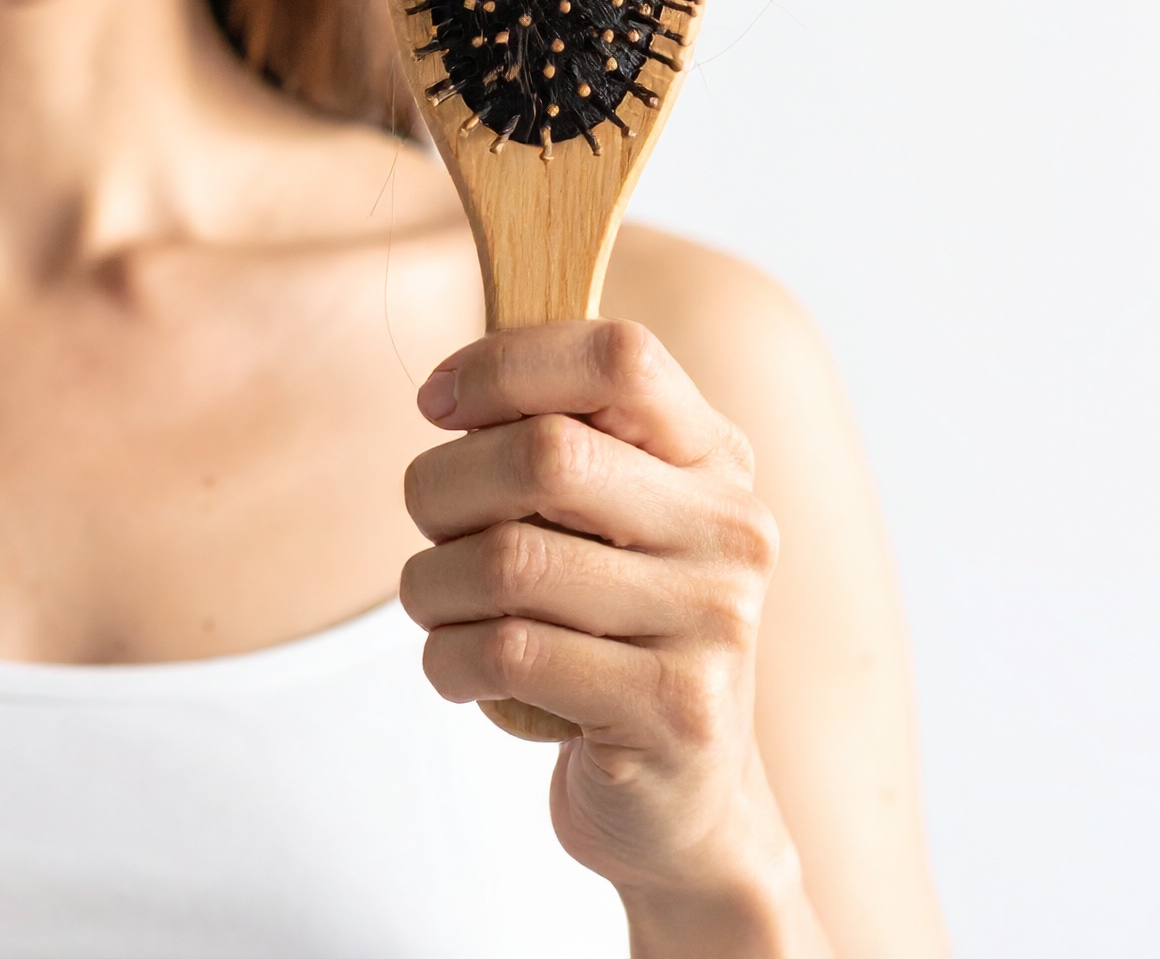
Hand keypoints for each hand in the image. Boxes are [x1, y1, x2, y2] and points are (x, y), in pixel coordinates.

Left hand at [400, 321, 821, 946]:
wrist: (683, 805)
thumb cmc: (608, 634)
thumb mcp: (603, 521)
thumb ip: (551, 439)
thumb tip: (450, 388)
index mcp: (714, 459)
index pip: (618, 355)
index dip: (503, 365)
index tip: (437, 404)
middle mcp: (730, 532)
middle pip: (540, 455)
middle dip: (440, 487)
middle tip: (430, 532)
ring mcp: (713, 625)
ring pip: (505, 562)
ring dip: (430, 587)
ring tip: (441, 612)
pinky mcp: (672, 714)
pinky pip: (506, 654)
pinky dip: (449, 661)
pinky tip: (465, 673)